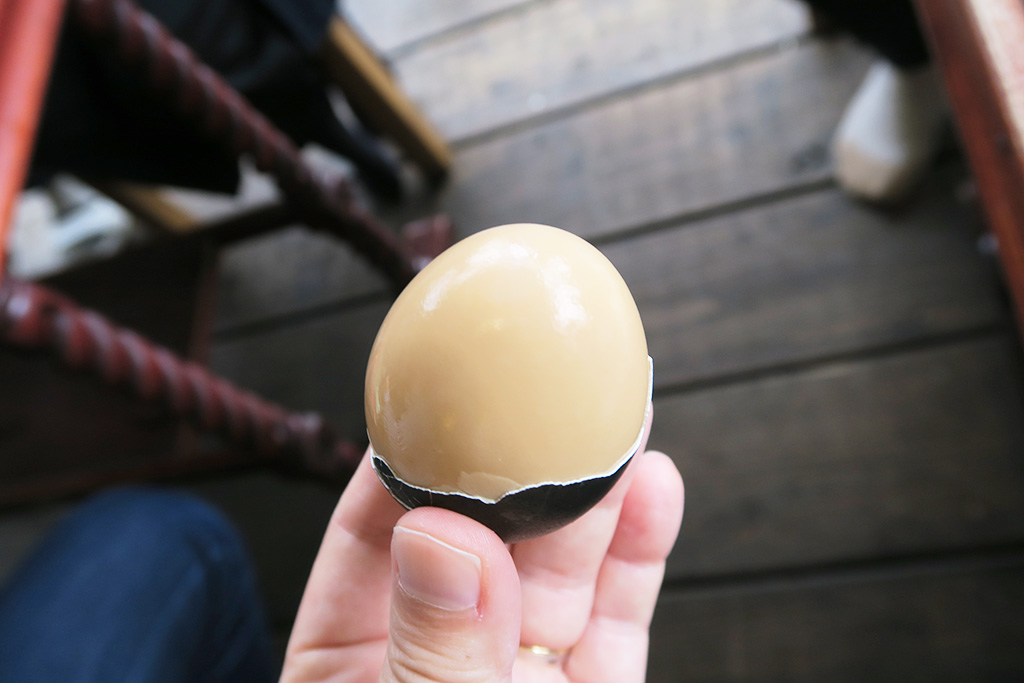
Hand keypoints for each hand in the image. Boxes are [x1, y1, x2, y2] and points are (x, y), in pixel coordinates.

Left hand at [280, 413, 683, 682]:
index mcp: (356, 669)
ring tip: (616, 412)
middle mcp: (446, 658)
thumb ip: (431, 653)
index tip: (440, 397)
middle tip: (548, 383)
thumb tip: (441, 533)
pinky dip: (639, 556)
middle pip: (480, 538)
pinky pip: (617, 624)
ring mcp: (524, 679)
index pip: (371, 541)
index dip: (405, 462)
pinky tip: (654, 488)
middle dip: (517, 458)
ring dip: (591, 489)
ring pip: (559, 572)